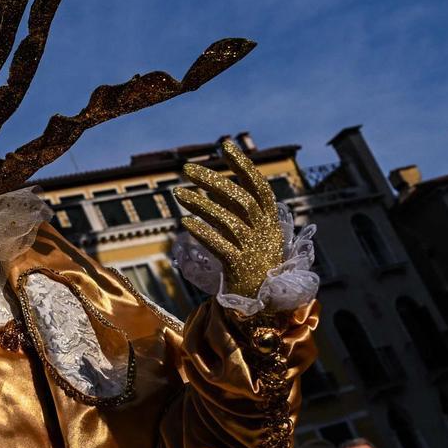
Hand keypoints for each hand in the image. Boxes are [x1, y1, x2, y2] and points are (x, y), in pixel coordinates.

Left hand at [173, 139, 282, 299]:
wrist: (263, 302)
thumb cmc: (253, 262)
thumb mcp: (250, 232)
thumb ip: (234, 210)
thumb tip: (211, 185)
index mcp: (269, 220)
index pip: (259, 186)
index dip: (243, 165)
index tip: (225, 144)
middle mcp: (265, 232)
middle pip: (241, 199)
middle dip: (213, 181)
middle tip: (186, 169)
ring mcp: (254, 250)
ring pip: (229, 221)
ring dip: (202, 205)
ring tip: (178, 193)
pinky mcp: (240, 269)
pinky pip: (221, 247)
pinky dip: (203, 232)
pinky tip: (185, 221)